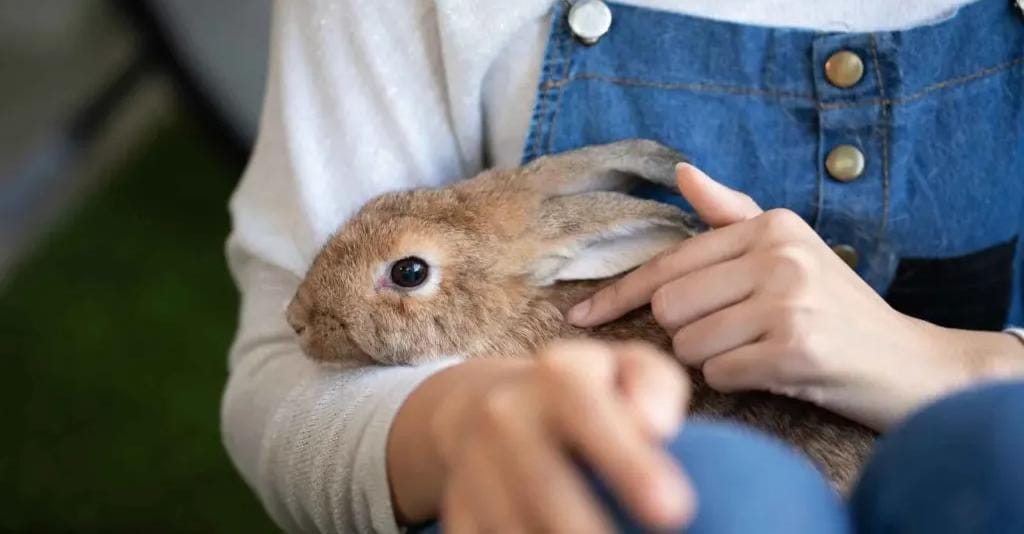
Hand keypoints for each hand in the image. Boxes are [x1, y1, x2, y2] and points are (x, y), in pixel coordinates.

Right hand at [430, 340, 692, 532]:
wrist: (481, 406)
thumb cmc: (584, 395)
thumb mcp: (624, 369)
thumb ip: (654, 384)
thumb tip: (656, 427)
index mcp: (557, 375)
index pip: (587, 412)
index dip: (628, 462)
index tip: (674, 510)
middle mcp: (504, 415)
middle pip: (544, 486)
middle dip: (588, 530)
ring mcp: (473, 465)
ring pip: (513, 526)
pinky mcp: (457, 509)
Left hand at [568, 163, 1023, 430]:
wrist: (908, 362)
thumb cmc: (837, 308)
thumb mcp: (790, 249)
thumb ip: (733, 214)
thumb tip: (685, 172)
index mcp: (769, 226)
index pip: (668, 262)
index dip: (618, 294)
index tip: (581, 315)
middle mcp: (777, 255)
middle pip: (668, 306)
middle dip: (686, 331)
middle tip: (733, 335)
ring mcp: (788, 301)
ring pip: (688, 344)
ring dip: (712, 360)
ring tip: (758, 351)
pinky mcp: (794, 349)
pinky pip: (718, 375)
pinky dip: (735, 381)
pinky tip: (774, 371)